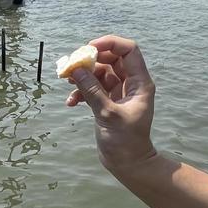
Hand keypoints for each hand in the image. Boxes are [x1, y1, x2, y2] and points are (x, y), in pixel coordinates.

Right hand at [65, 35, 157, 174]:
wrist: (127, 164)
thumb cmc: (125, 142)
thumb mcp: (107, 114)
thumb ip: (92, 91)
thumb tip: (76, 70)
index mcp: (139, 83)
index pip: (128, 50)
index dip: (110, 43)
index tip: (88, 47)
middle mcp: (130, 84)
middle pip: (111, 59)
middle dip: (91, 60)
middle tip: (73, 64)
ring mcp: (118, 93)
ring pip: (99, 73)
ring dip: (83, 76)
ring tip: (67, 82)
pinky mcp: (107, 103)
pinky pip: (93, 88)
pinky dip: (81, 92)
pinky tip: (71, 103)